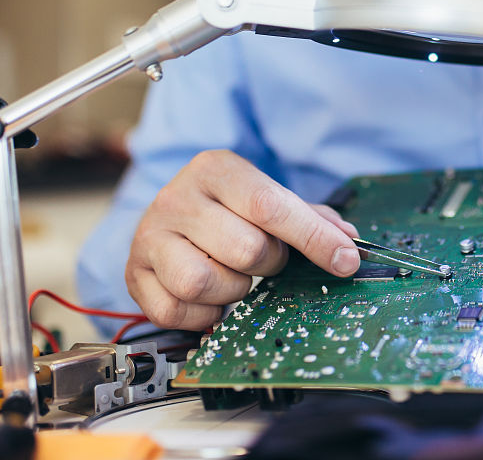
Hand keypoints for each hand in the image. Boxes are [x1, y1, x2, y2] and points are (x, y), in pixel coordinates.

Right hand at [126, 150, 360, 329]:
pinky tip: (210, 295)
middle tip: (265, 259)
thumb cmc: (226, 210)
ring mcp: (150, 236)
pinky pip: (176, 311)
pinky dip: (203, 313)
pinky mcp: (134, 275)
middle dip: (268, 263)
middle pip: (245, 249)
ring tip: (234, 275)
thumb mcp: (264, 199)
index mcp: (215, 169)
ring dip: (233, 289)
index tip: (345, 260)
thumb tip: (348, 239)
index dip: (313, 237)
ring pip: (205, 282)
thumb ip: (309, 217)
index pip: (270, 205)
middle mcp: (177, 197)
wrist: (167, 217)